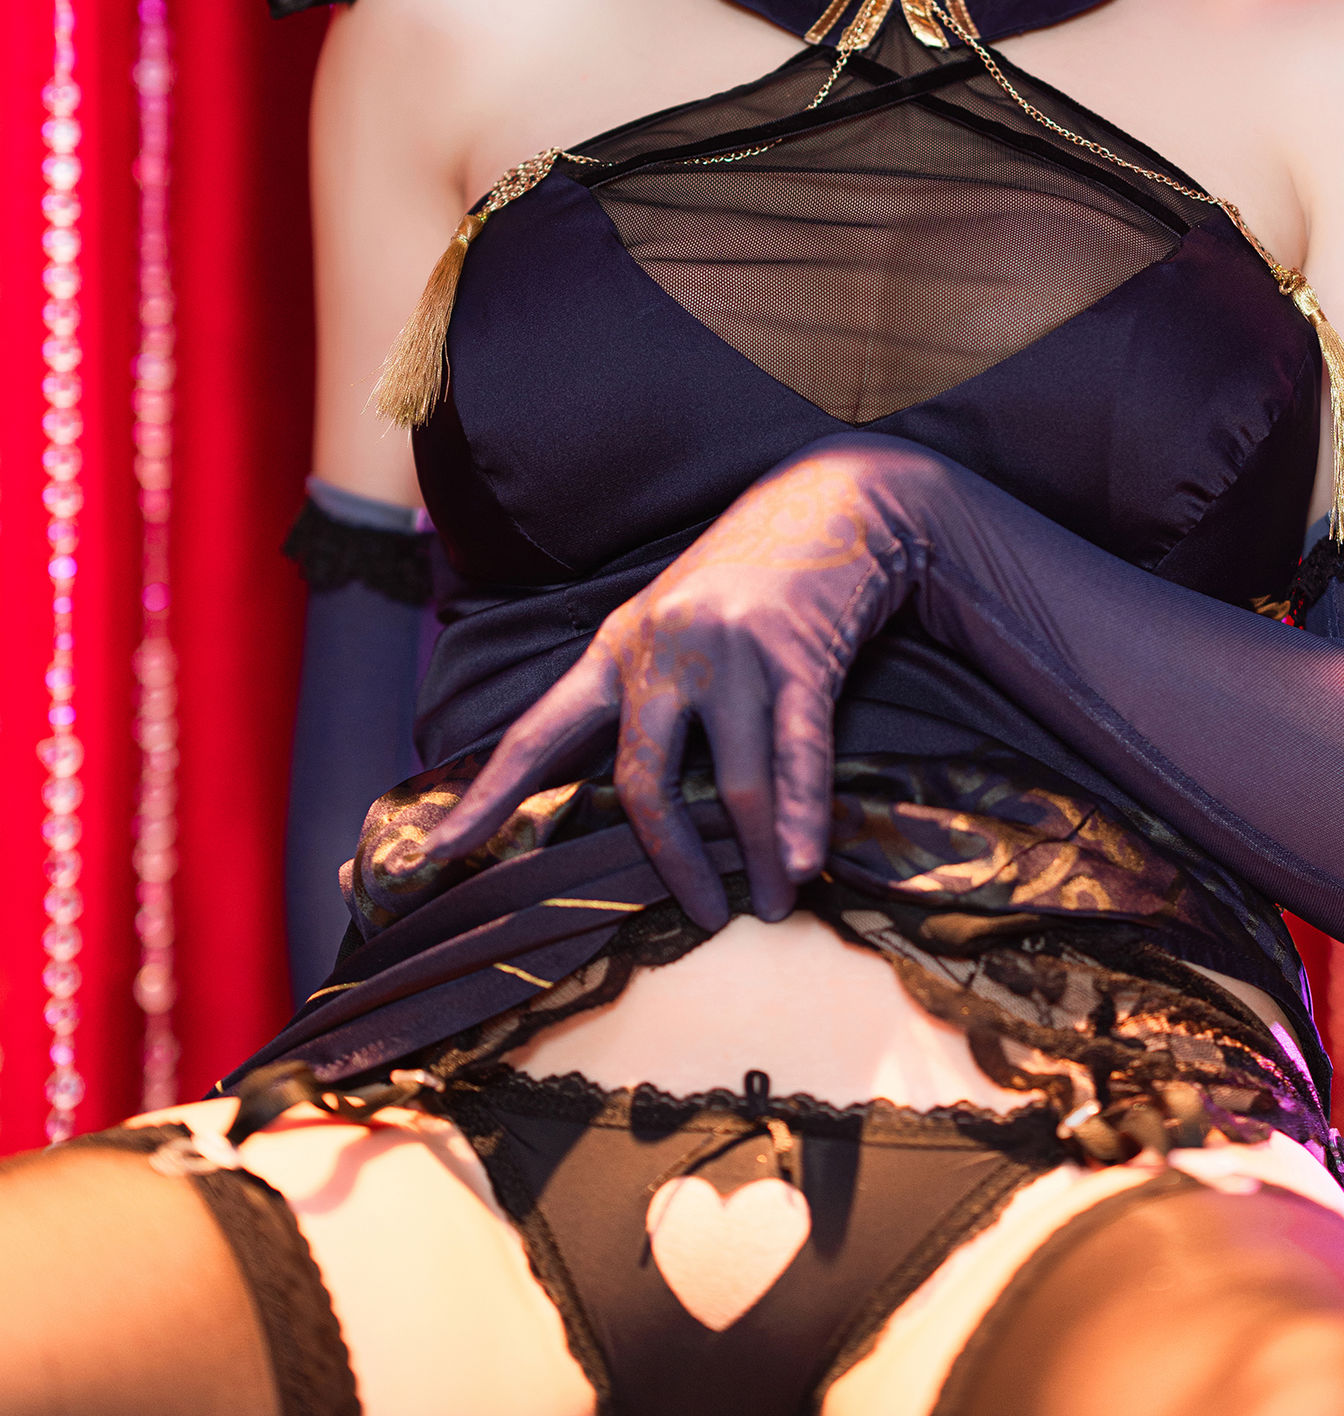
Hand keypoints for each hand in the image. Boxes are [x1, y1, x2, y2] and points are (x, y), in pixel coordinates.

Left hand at [424, 443, 920, 928]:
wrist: (836, 500)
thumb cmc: (750, 574)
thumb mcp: (671, 618)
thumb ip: (644, 691)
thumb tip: (636, 795)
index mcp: (618, 646)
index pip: (539, 732)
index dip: (486, 797)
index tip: (435, 854)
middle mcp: (665, 649)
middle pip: (644, 779)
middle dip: (674, 861)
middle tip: (703, 915)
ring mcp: (732, 652)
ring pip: (733, 782)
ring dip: (758, 855)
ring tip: (776, 902)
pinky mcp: (799, 655)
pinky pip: (797, 753)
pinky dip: (802, 816)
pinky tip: (804, 861)